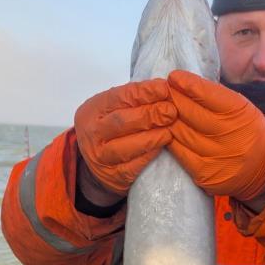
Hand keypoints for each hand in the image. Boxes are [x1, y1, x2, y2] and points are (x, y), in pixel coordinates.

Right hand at [74, 79, 176, 194]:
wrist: (94, 167)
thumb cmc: (110, 131)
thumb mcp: (113, 110)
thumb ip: (133, 100)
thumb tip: (164, 88)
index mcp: (93, 110)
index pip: (119, 97)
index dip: (143, 92)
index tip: (164, 88)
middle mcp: (93, 133)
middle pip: (122, 121)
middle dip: (150, 114)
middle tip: (171, 111)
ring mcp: (101, 157)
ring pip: (127, 146)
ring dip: (152, 137)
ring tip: (170, 130)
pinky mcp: (114, 176)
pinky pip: (134, 166)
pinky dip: (150, 155)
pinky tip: (162, 147)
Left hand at [167, 70, 264, 202]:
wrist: (260, 169)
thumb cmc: (246, 131)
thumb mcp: (242, 108)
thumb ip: (216, 97)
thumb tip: (185, 84)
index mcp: (240, 115)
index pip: (208, 95)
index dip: (187, 84)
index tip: (174, 77)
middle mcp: (230, 136)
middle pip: (191, 113)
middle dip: (173, 98)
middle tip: (161, 91)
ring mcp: (216, 157)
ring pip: (181, 132)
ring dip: (167, 118)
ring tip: (160, 108)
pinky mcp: (204, 173)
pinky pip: (179, 152)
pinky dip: (169, 138)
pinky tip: (165, 130)